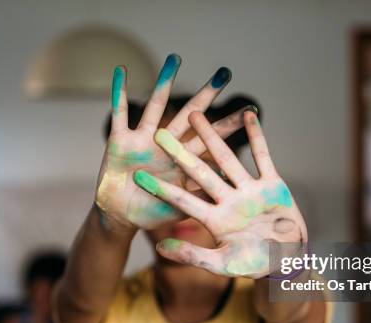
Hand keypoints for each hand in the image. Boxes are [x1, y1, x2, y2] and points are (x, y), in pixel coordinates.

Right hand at [95, 54, 247, 229]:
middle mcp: (167, 144)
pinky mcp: (120, 140)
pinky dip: (119, 93)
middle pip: (190, 114)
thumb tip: (226, 178)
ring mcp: (144, 139)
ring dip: (165, 82)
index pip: (211, 139)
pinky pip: (120, 113)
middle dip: (207, 94)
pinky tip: (122, 71)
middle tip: (225, 72)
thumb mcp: (180, 206)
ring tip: (176, 57)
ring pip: (157, 105)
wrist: (121, 216)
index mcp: (183, 160)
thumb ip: (199, 194)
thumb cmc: (153, 212)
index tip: (251, 108)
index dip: (229, 124)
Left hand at [133, 110, 306, 277]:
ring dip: (212, 137)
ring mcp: (249, 191)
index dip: (161, 189)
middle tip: (159, 133)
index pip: (182, 200)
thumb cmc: (254, 265)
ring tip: (195, 115)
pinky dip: (257, 137)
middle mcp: (227, 200)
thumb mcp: (221, 264)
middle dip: (180, 153)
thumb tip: (158, 247)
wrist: (287, 262)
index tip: (138, 176)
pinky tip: (248, 115)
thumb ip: (191, 255)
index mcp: (214, 219)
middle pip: (199, 173)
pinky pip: (263, 157)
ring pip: (226, 159)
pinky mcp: (272, 185)